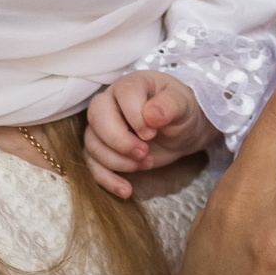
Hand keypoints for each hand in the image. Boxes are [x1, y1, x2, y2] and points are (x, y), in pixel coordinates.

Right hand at [84, 70, 214, 197]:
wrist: (182, 131)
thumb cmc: (182, 111)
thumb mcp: (183, 106)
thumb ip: (169, 106)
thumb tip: (151, 115)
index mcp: (132, 85)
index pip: (122, 94)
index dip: (134, 116)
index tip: (152, 132)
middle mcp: (111, 102)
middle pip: (97, 117)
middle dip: (119, 141)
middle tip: (144, 152)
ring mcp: (104, 126)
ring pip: (92, 143)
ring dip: (117, 160)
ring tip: (146, 163)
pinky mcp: (104, 149)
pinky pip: (93, 164)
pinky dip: (107, 179)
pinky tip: (126, 190)